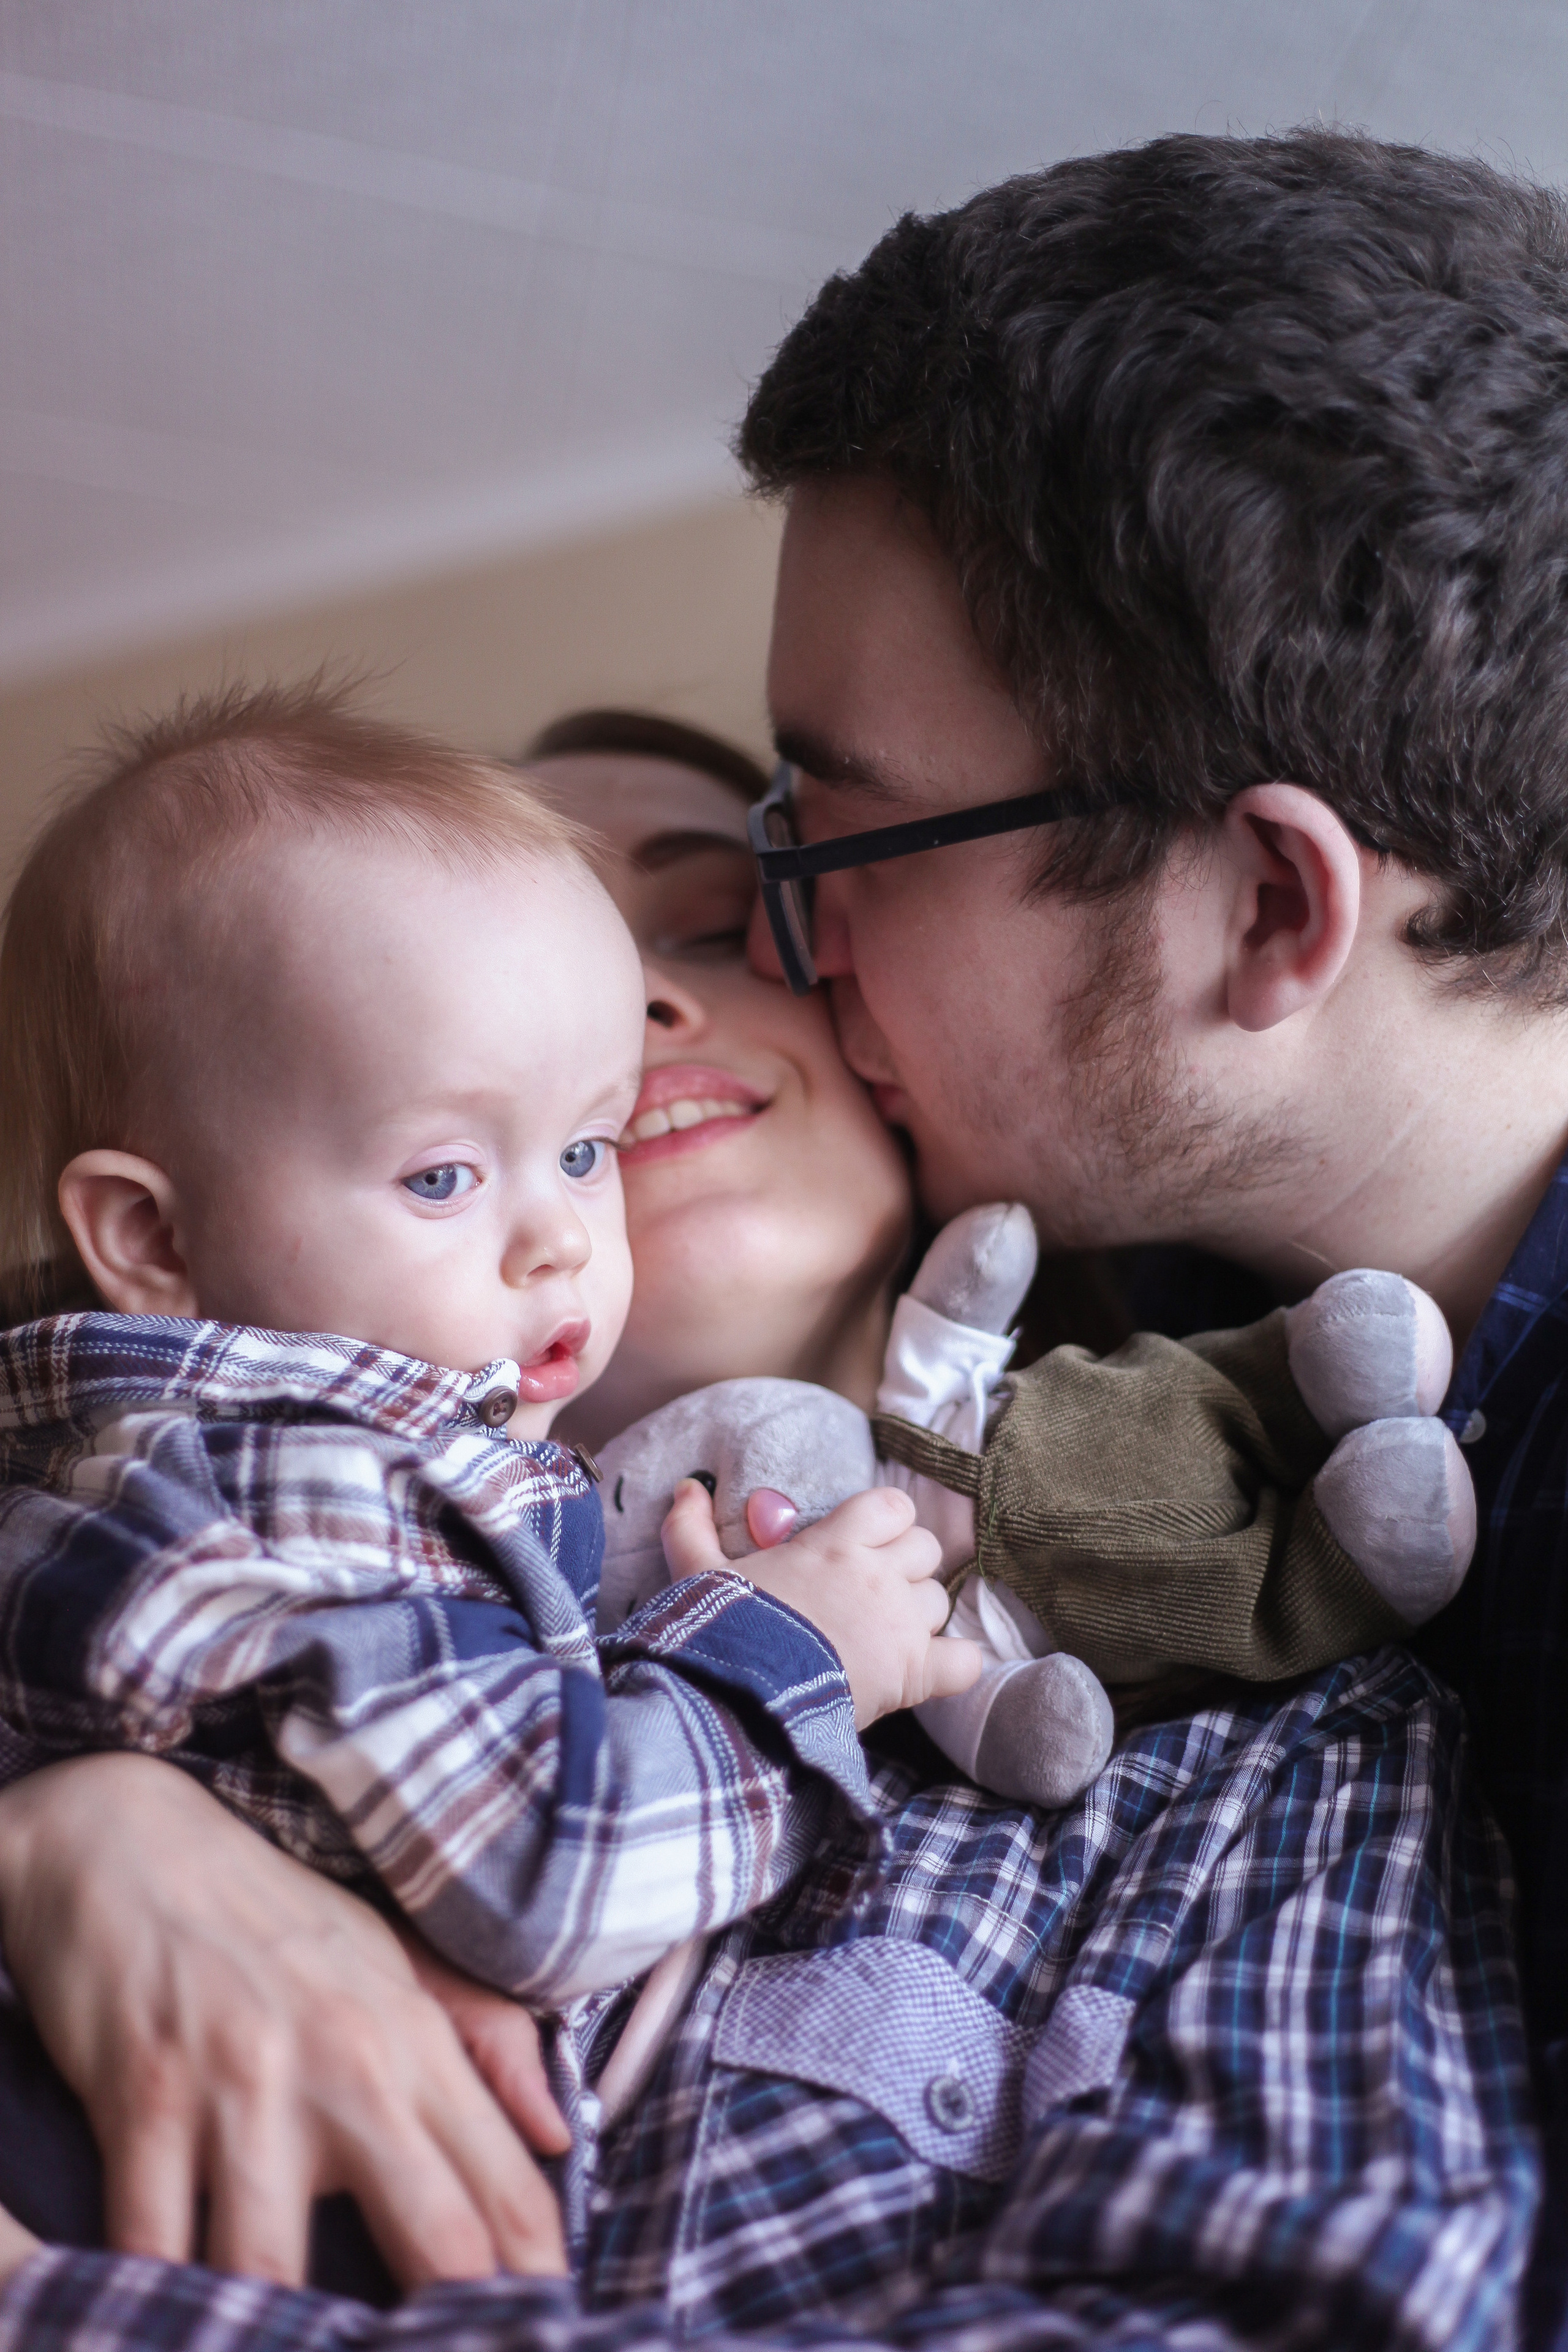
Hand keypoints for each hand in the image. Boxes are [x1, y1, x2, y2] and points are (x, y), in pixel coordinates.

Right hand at [0, 1754, 566, 2286]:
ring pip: (275, 2271)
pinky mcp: (144, 2102)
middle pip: (435, 2242)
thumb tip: (561, 2136)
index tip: (542, 2338)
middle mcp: (346, 2070)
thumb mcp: (393, 1958)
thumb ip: (487, 2043)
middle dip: (451, 2331)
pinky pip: (151, 2246)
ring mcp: (243, 2090)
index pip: (506, 2193)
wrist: (128, 1844)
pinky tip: (179, 2326)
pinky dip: (159, 2300)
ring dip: (284, 2334)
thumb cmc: (271, 1916)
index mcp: (415, 2043)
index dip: (535, 2289)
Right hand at [662, 1479, 982, 1727]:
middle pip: (925, 1549)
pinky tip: (931, 1671)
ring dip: (919, 1617)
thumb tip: (686, 1488)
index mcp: (835, 1544)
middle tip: (872, 1595)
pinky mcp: (915, 1674)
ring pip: (939, 1601)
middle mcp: (876, 1575)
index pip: (893, 1506)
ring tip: (884, 1639)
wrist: (740, 1698)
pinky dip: (954, 1665)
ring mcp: (901, 1624)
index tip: (863, 1545)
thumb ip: (690, 1528)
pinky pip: (965, 1659)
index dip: (886, 1523)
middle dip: (905, 1568)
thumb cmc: (725, 1631)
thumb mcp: (698, 1574)